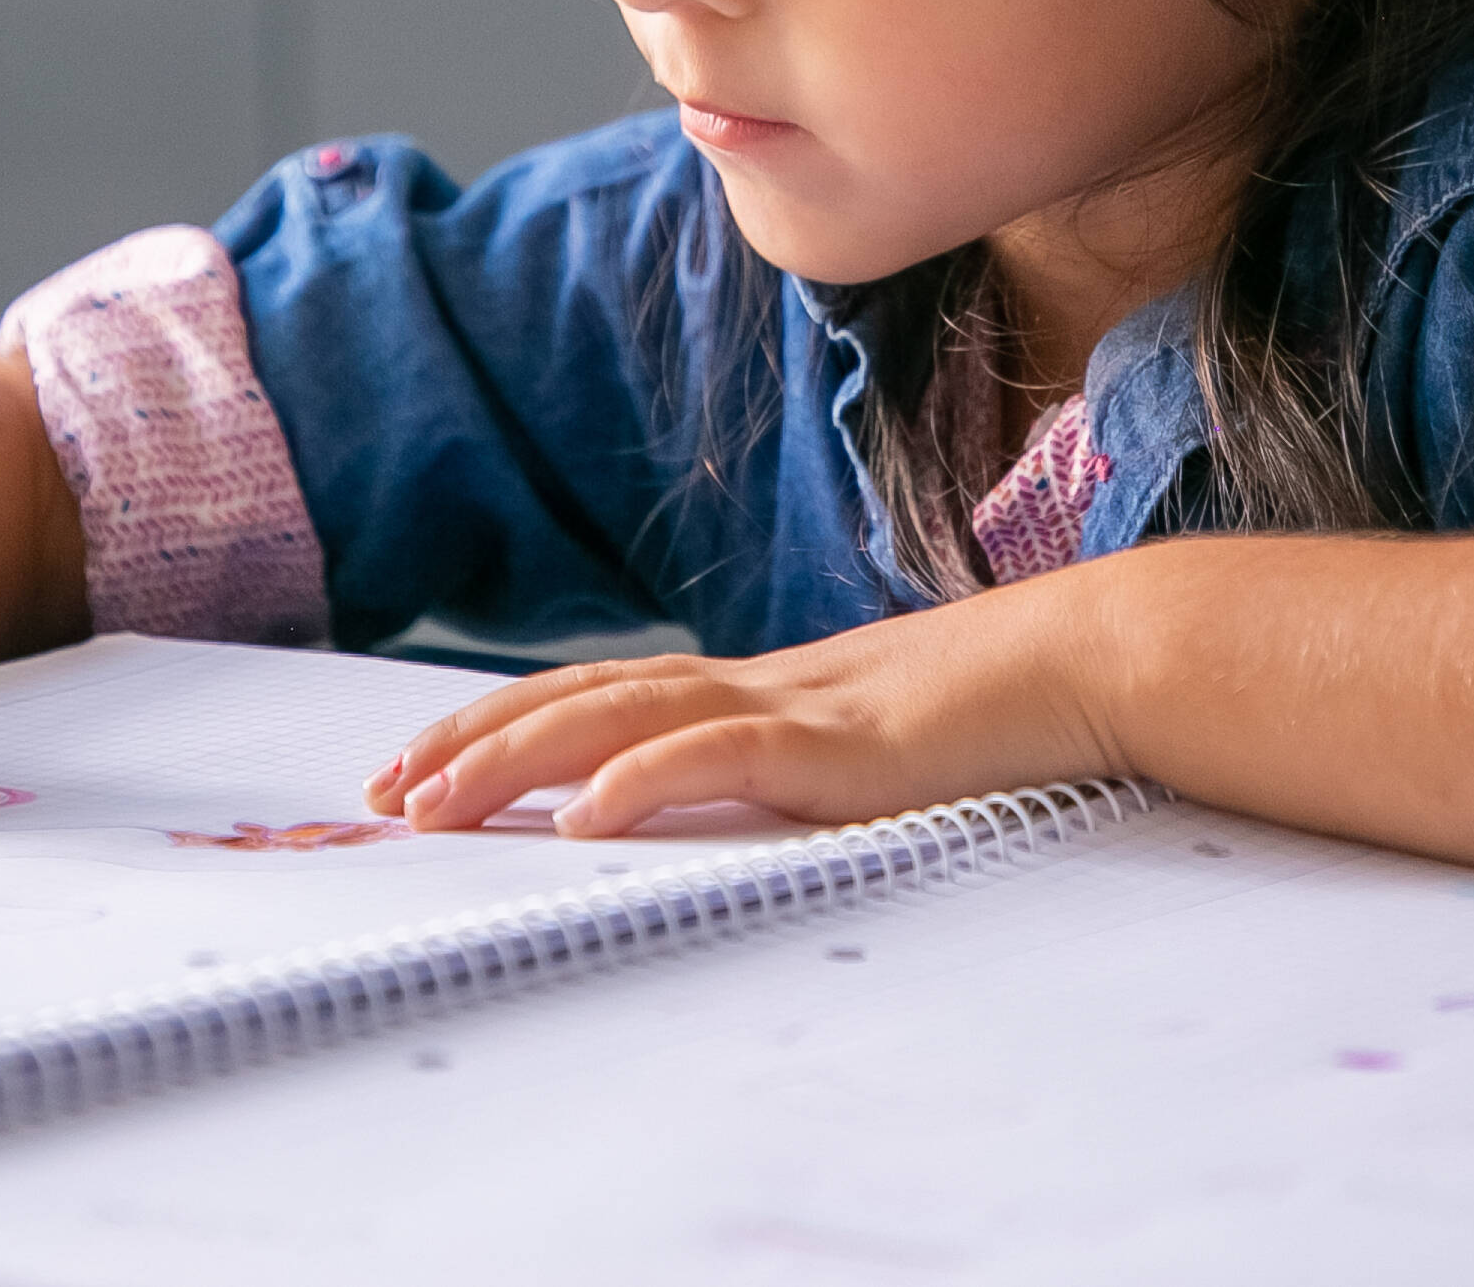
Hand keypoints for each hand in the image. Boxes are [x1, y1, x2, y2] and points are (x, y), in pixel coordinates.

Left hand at [360, 573, 1124, 838]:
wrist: (1087, 658)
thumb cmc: (992, 710)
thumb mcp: (867, 745)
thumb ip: (795, 762)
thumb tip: (726, 801)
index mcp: (754, 686)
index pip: (597, 694)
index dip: (502, 722)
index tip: (420, 763)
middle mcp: (752, 683)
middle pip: (581, 698)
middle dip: (473, 743)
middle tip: (386, 789)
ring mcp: (791, 705)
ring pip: (623, 719)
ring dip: (520, 759)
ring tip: (441, 800)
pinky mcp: (836, 742)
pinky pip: (721, 757)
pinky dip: (644, 780)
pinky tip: (586, 815)